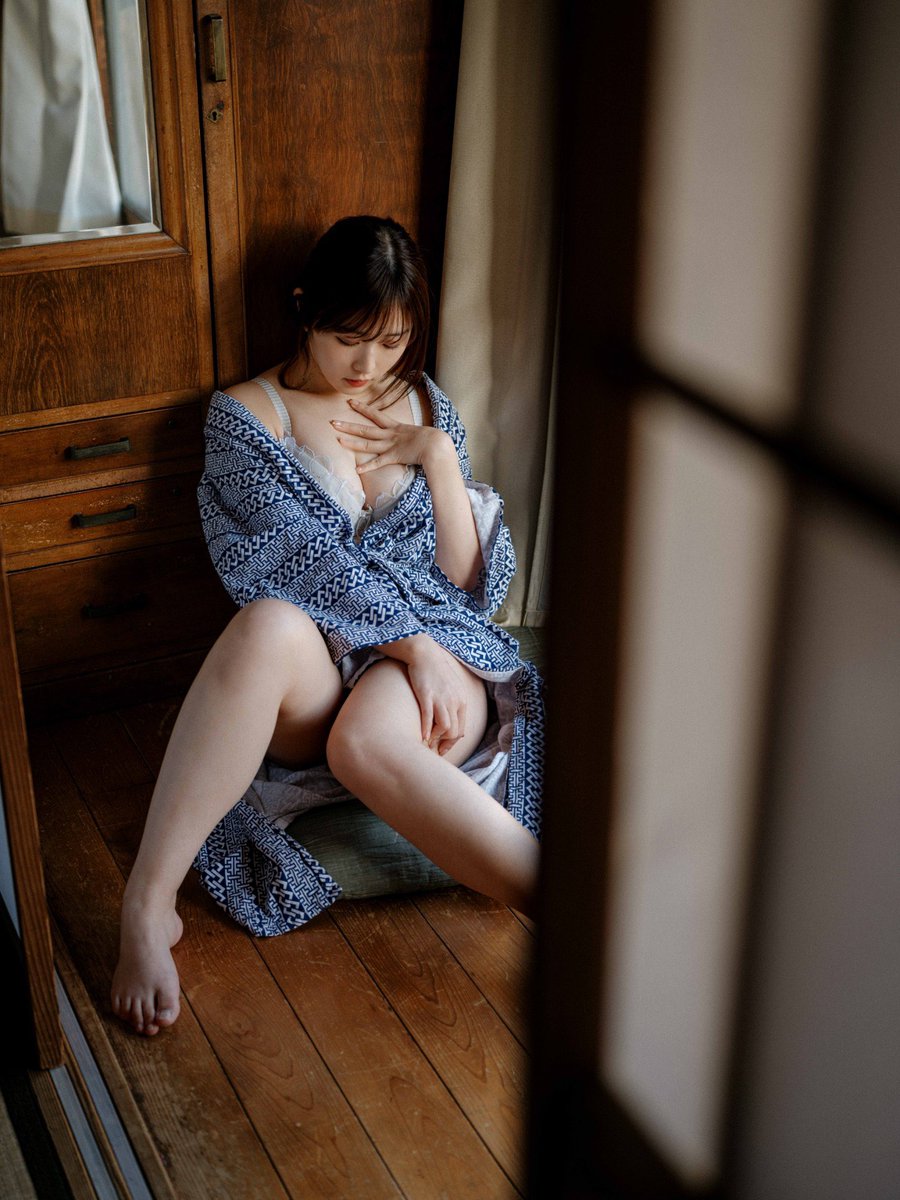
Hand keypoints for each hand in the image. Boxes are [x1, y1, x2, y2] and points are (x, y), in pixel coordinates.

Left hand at [331, 398, 452, 474]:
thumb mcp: (421, 433)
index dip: (363, 409)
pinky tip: (357, 469)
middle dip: (348, 425)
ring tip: (337, 439)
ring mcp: (391, 445)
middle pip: (366, 429)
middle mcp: (391, 435)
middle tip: (333, 422)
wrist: (438, 445)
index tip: (350, 403)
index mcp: (397, 427)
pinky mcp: (395, 457)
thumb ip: (413, 436)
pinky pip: (379, 462)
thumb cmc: (434, 440)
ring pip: (367, 443)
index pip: (376, 415)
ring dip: (352, 442)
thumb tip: (414, 438)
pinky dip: (368, 466)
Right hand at [401, 638, 471, 755]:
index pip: (461, 729)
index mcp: (462, 701)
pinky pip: (429, 718)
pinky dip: (426, 730)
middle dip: (445, 744)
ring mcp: (441, 698)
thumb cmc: (436, 672)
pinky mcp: (427, 695)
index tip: (443, 748)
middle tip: (435, 750)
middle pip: (454, 731)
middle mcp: (454, 701)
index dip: (452, 743)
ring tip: (428, 741)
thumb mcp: (452, 688)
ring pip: (445, 727)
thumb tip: (450, 724)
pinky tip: (422, 736)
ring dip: (436, 738)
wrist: (425, 655)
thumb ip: (453, 704)